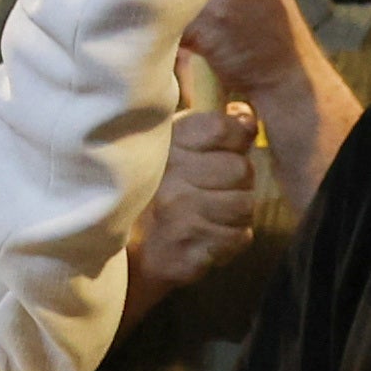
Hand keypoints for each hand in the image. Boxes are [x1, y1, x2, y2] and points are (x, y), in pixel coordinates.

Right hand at [134, 90, 265, 298]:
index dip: (237, 138)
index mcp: (167, 143)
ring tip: (212, 214)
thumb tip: (247, 116)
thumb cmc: (155, 192)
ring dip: (236, 213)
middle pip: (241, 169)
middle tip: (217, 189)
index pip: (223, 128)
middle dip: (238, 182)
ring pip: (244, 205)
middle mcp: (170, 175)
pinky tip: (208, 235)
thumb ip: (211, 129)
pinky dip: (230, 239)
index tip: (229, 148)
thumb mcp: (173, 148)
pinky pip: (238, 238)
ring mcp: (178, 214)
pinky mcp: (188, 250)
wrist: (123, 254)